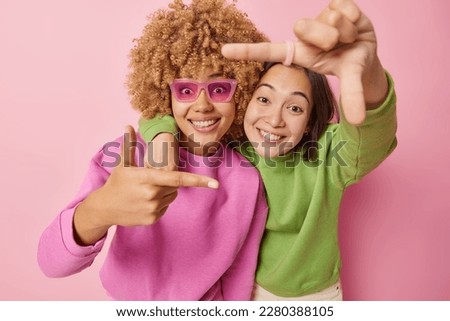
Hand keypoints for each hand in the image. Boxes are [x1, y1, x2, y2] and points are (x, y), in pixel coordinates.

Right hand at [73, 125, 217, 244]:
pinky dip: (160, 204)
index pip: (177, 178)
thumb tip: (129, 125)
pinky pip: (165, 207)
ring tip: (146, 191)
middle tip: (152, 180)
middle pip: (175, 185)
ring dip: (165, 192)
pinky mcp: (152, 219)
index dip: (198, 180)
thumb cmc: (116, 183)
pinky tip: (144, 202)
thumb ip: (130, 144)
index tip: (214, 184)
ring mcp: (152, 208)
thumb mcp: (122, 163)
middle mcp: (151, 194)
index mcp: (146, 178)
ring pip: (171, 196)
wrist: (103, 209)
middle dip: (169, 181)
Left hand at [221, 0, 387, 124]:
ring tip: (348, 39)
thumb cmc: (351, 65)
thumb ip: (352, 97)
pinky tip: (354, 25)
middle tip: (338, 46)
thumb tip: (359, 120)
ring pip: (327, 18)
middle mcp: (305, 34)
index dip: (247, 51)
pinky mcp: (332, 4)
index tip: (223, 52)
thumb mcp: (350, 79)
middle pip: (304, 28)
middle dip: (328, 39)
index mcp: (300, 53)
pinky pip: (342, 6)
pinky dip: (354, 18)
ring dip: (345, 32)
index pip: (268, 50)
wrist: (369, 50)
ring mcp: (317, 17)